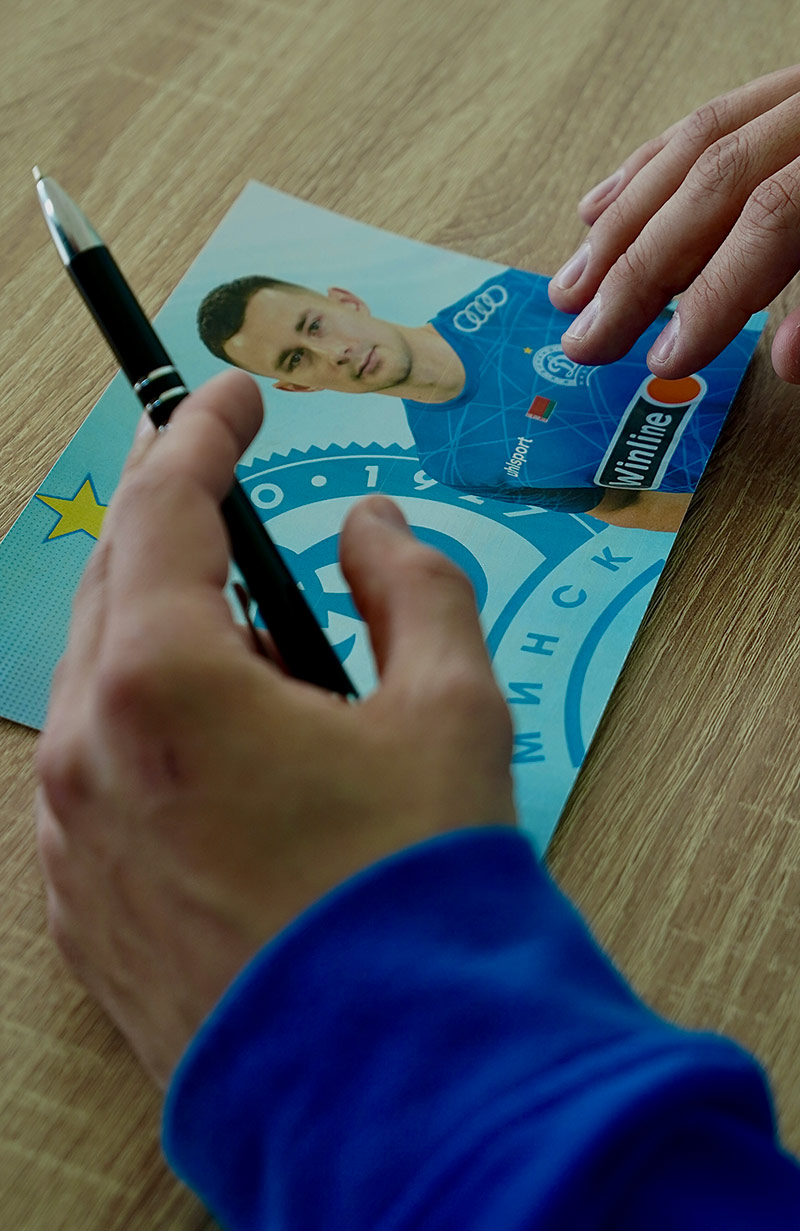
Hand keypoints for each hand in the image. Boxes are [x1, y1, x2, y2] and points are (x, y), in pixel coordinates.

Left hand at [35, 370, 515, 1086]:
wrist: (392, 1089)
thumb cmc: (418, 896)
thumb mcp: (449, 712)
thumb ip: (413, 589)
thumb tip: (373, 533)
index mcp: (164, 683)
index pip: (165, 506)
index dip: (201, 432)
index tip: (226, 396)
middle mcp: (89, 754)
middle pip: (114, 587)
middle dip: (175, 530)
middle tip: (238, 509)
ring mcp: (70, 839)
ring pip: (101, 685)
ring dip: (170, 641)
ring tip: (263, 662)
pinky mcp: (82, 907)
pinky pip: (99, 777)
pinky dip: (153, 734)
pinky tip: (229, 763)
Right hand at [548, 65, 799, 382]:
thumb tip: (783, 358)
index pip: (772, 217)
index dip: (714, 292)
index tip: (665, 358)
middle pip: (712, 181)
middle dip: (640, 268)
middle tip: (590, 337)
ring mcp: (796, 95)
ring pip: (695, 144)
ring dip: (623, 223)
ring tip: (573, 287)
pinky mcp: (782, 91)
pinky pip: (703, 119)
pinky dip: (644, 170)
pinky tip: (598, 210)